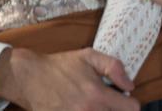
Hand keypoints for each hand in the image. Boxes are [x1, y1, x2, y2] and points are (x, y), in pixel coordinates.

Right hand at [0, 47, 138, 110]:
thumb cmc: (61, 66)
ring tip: (95, 107)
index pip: (131, 109)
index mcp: (97, 94)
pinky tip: (83, 110)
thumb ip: (114, 67)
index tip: (123, 99)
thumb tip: (130, 85)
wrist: (30, 77)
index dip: (131, 103)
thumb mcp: (89, 56)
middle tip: (108, 103)